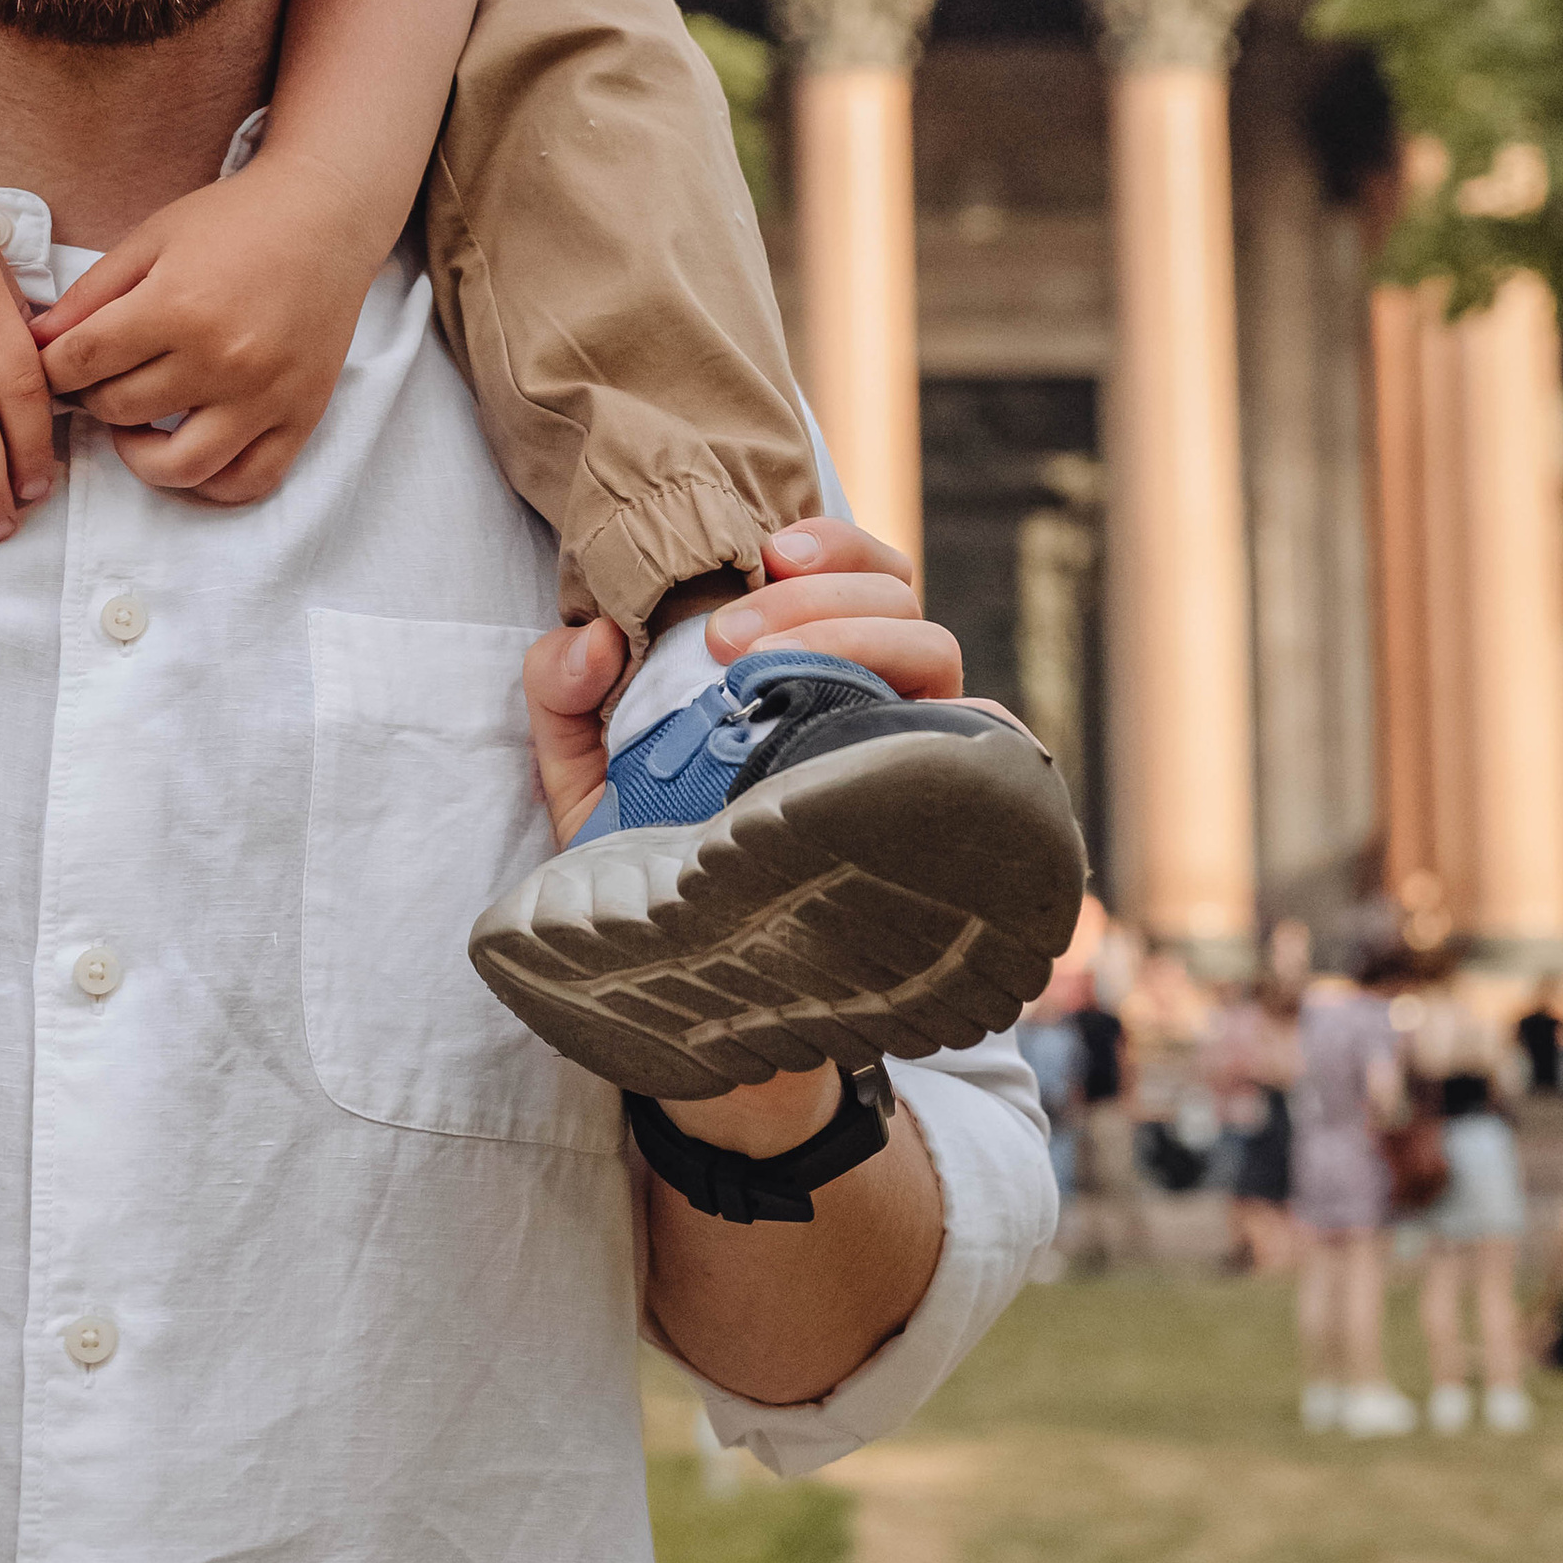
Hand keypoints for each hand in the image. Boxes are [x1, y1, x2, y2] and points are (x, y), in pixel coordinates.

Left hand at [30, 149, 380, 507]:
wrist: (325, 216)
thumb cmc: (234, 221)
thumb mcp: (151, 238)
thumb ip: (90, 294)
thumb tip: (35, 343)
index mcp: (176, 306)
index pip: (81, 363)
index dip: (50, 368)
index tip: (52, 364)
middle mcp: (221, 360)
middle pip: (119, 410)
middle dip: (90, 397)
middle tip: (97, 378)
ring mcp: (264, 397)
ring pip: (176, 467)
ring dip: (137, 452)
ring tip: (135, 423)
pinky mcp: (300, 417)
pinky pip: (246, 483)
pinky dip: (209, 484)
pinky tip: (188, 449)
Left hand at [527, 520, 971, 1182]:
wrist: (705, 1018)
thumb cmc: (655, 879)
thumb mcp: (586, 788)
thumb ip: (563, 699)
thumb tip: (590, 637)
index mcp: (806, 671)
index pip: (855, 572)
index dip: (830, 544)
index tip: (764, 553)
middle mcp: (875, 709)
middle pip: (904, 602)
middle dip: (821, 596)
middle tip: (727, 639)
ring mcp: (912, 771)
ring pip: (943, 660)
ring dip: (862, 641)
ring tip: (764, 675)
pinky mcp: (942, 838)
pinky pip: (999, 766)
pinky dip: (987, 734)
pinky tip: (936, 730)